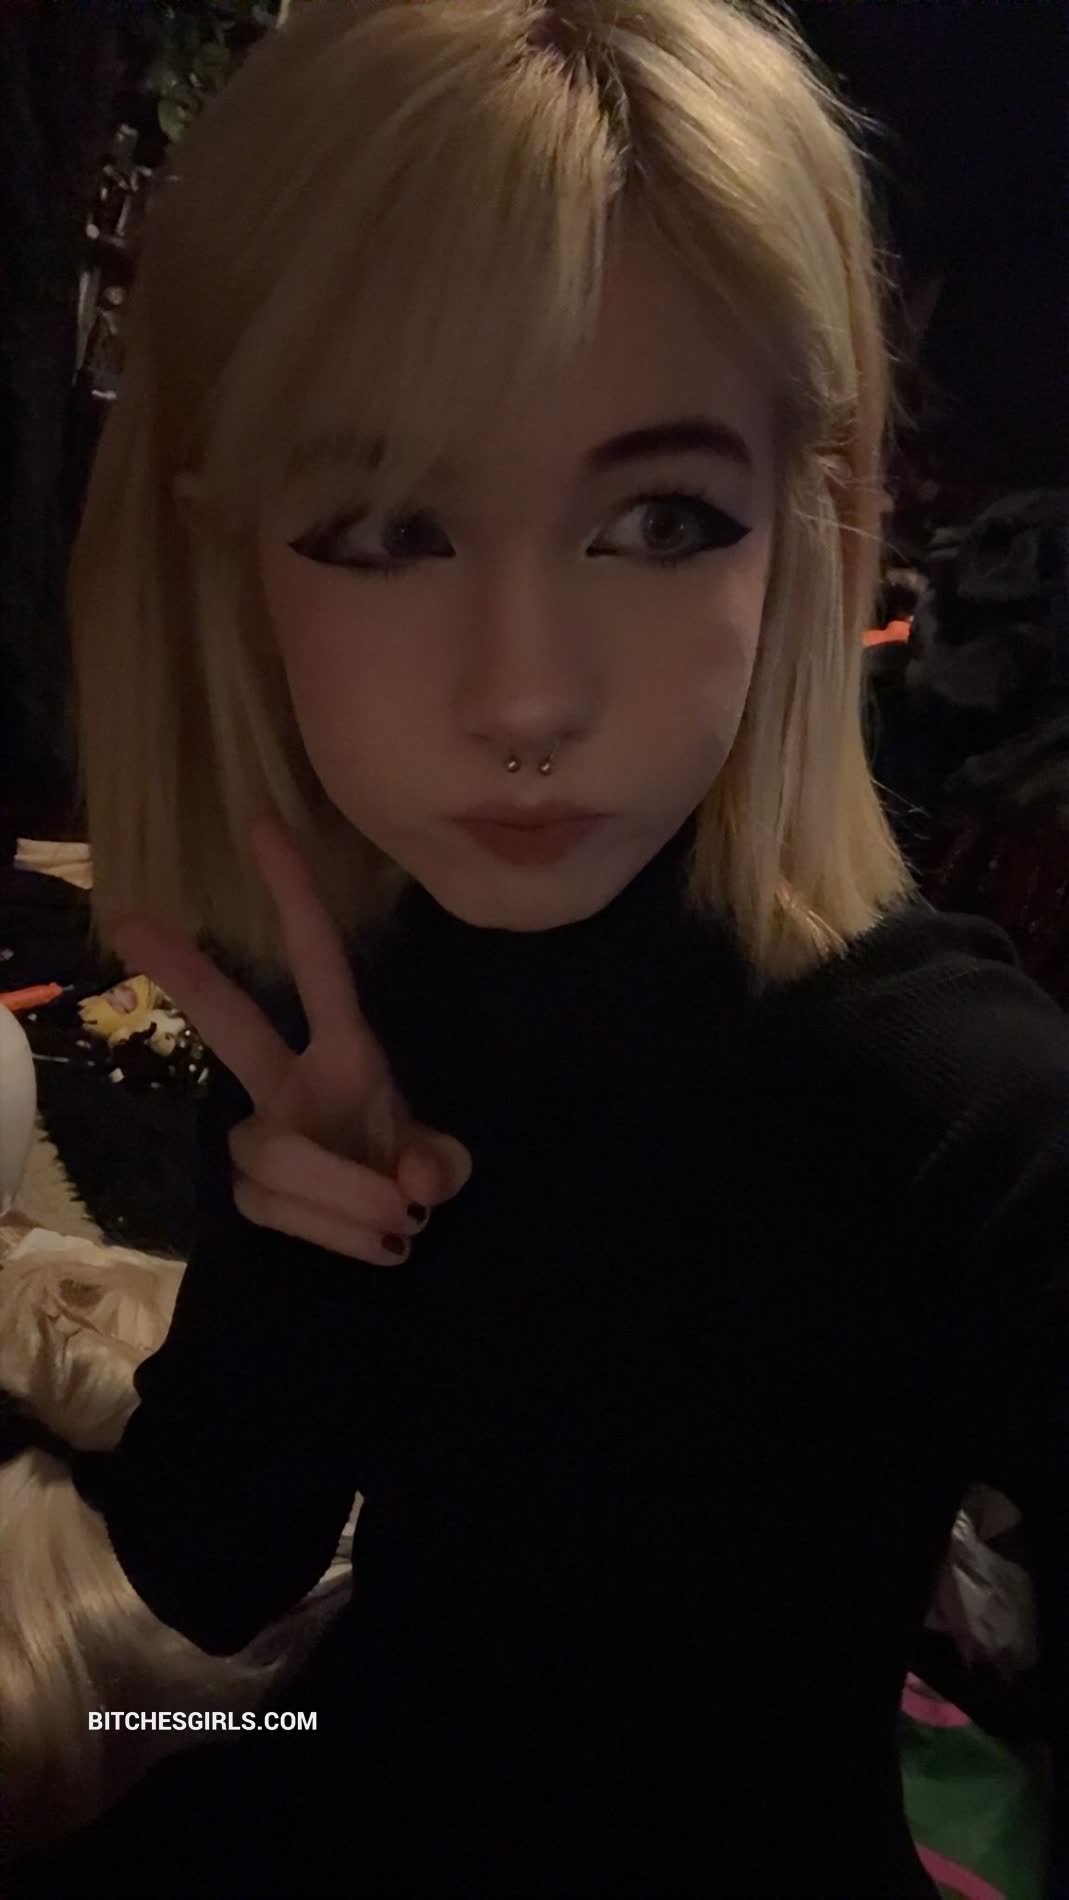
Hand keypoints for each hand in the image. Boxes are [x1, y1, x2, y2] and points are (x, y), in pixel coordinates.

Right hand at [109, 815, 472, 1264]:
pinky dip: (334, 1232)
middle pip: (229, 1020)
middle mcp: (290, 1082)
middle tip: (129, 921)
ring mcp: (262, 1134)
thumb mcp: (444, 1167)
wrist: (389, 1246)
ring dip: (343, 1196)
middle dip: (183, 970)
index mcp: (345, 1054)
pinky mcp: (247, 1191)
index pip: (319, 966)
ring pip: (272, 1154)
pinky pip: (277, 1207)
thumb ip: (440, 1164)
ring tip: (401, 1226)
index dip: (296, 900)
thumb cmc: (409, 1182)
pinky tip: (373, 1245)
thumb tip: (415, 1180)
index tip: (264, 827)